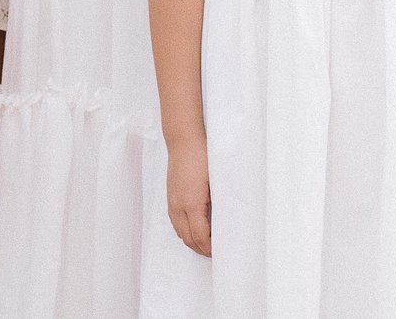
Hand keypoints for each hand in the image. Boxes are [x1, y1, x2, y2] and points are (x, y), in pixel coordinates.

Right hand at [165, 136, 211, 255]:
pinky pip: (175, 223)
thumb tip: (225, 220)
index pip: (200, 237)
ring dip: (192, 242)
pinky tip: (193, 230)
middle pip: (188, 239)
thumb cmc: (202, 156)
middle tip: (215, 254)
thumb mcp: (216, 181)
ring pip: (180, 233)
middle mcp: (179, 206)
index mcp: (192, 204)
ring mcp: (172, 203)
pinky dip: (184, 232)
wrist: (183, 141)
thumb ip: (218, 202)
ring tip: (206, 246)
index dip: (210, 248)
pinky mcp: (170, 197)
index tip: (221, 252)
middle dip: (201, 250)